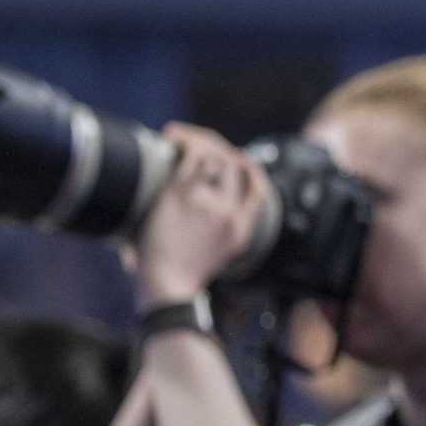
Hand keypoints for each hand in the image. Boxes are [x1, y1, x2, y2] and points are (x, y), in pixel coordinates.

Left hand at [130, 122, 269, 305]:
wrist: (167, 287)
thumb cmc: (182, 276)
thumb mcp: (217, 255)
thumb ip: (221, 229)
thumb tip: (215, 207)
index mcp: (242, 229)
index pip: (258, 187)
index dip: (249, 168)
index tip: (237, 159)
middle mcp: (230, 213)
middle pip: (234, 166)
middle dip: (219, 149)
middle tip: (198, 144)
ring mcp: (208, 202)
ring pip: (212, 158)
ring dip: (197, 144)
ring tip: (179, 138)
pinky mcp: (183, 194)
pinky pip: (189, 158)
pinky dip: (181, 144)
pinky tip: (171, 138)